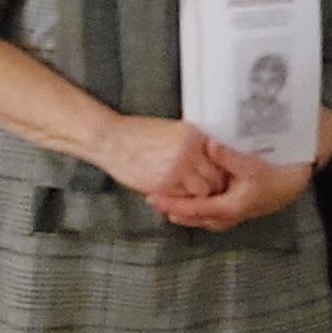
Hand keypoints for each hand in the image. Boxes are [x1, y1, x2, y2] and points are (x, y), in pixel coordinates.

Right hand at [97, 116, 222, 198]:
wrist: (111, 139)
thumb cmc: (136, 135)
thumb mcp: (170, 131)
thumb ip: (190, 144)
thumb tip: (205, 159)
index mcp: (193, 135)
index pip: (219, 158)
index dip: (219, 170)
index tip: (218, 177)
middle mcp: (190, 151)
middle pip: (216, 176)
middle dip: (214, 187)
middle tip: (209, 193)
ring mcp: (178, 168)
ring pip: (203, 191)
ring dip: (199, 197)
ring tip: (193, 199)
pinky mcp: (164, 184)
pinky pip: (183, 199)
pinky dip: (183, 202)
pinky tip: (177, 199)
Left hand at [149, 143, 312, 231]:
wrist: (301, 178)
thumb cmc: (280, 172)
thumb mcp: (255, 164)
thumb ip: (230, 156)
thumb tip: (209, 146)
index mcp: (231, 207)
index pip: (194, 209)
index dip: (172, 204)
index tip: (152, 198)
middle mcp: (231, 214)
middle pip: (195, 218)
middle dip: (174, 211)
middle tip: (153, 201)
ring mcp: (236, 212)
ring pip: (204, 216)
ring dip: (186, 211)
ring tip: (168, 202)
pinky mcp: (241, 206)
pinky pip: (213, 210)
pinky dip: (199, 206)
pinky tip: (195, 196)